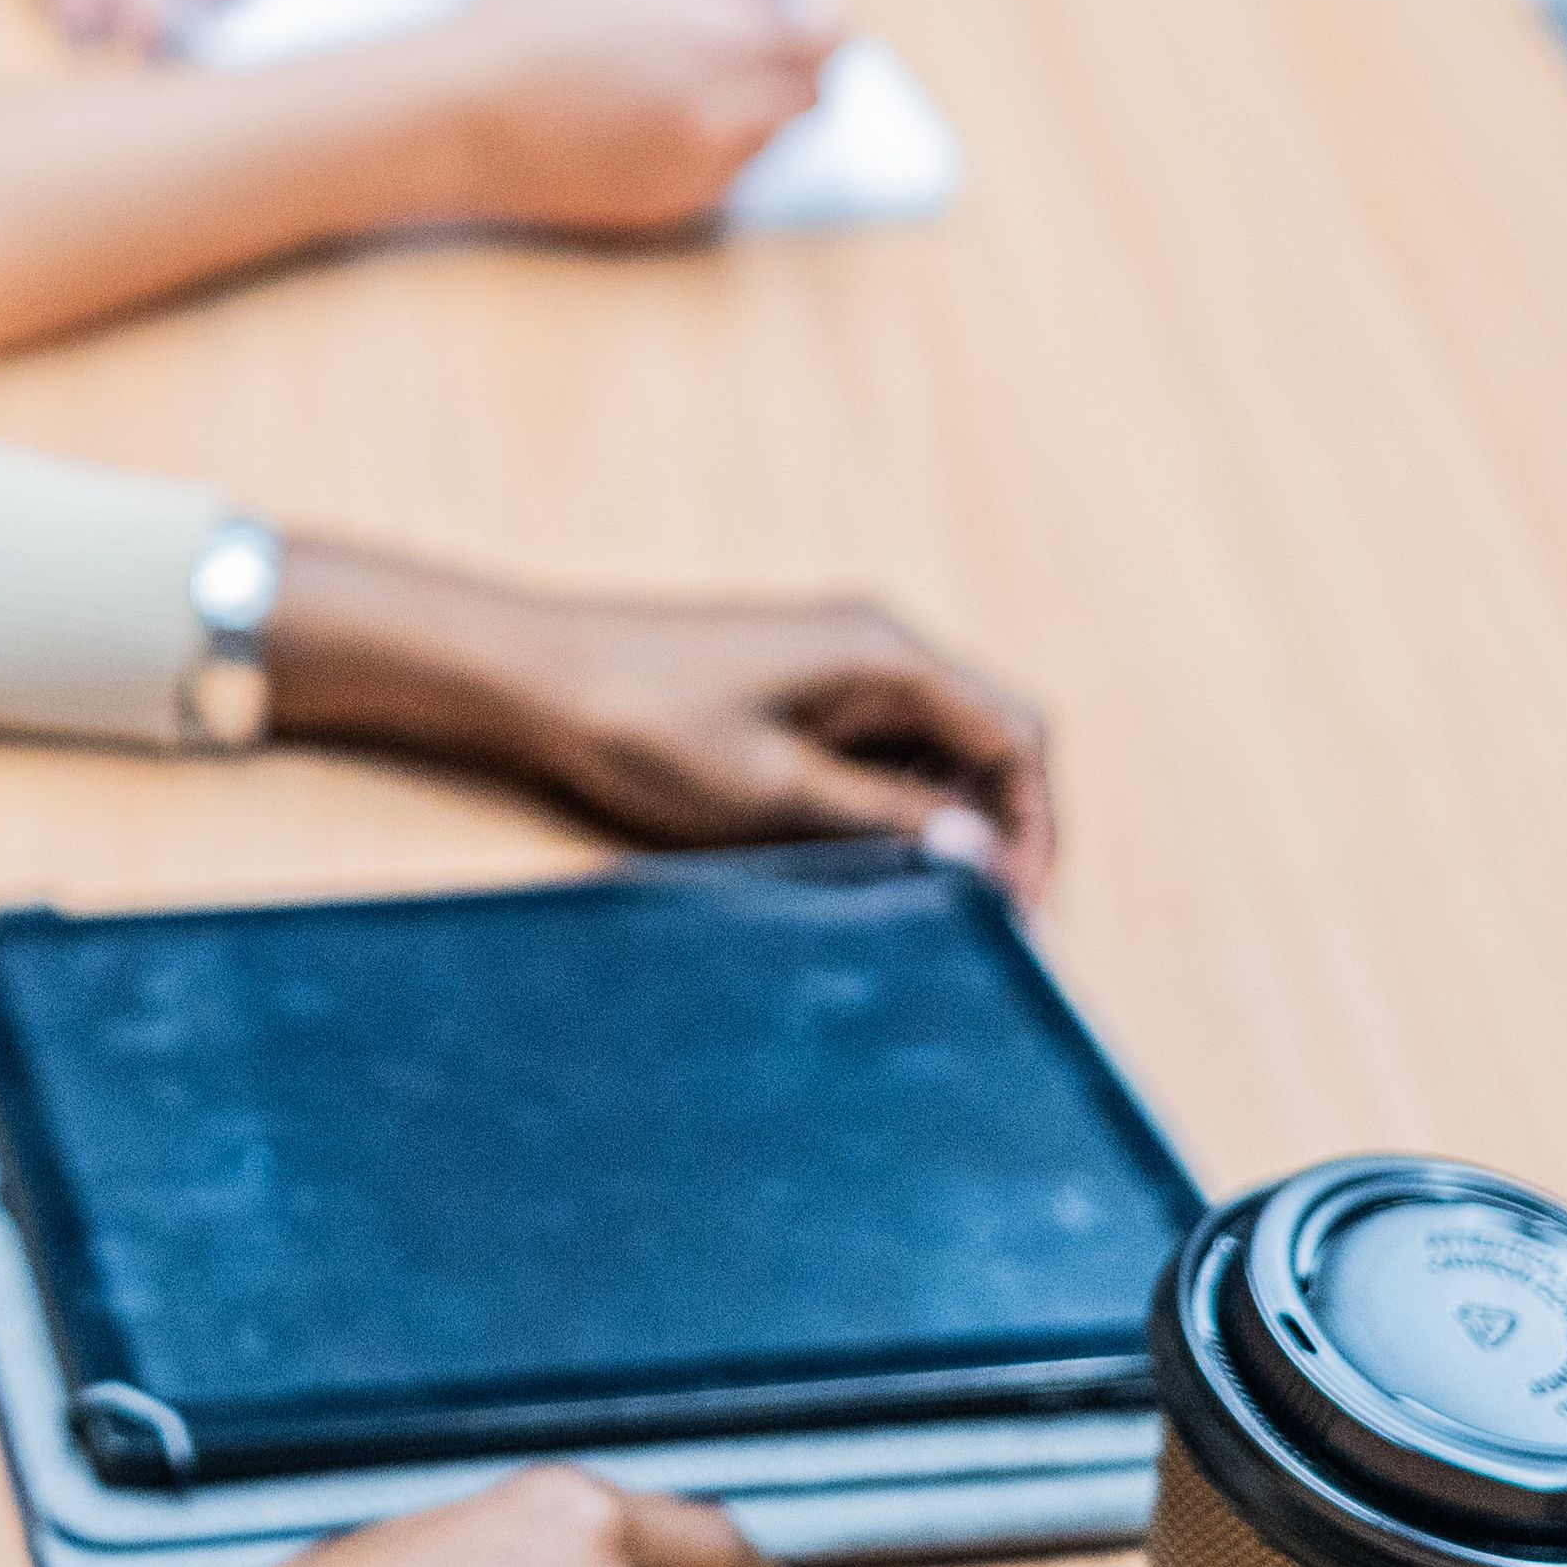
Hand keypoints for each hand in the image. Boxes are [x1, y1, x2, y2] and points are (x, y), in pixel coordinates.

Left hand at [262, 541, 1058, 896]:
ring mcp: (835, 666)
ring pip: (935, 750)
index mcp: (884, 653)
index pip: (1015, 736)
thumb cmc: (644, 723)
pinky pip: (877, 750)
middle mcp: (874, 646)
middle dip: (999, 828)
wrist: (531, 675)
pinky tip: (863, 860)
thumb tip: (986, 856)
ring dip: (943, 822)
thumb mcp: (775, 792)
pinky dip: (890, 805)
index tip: (1020, 910)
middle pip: (987, 739)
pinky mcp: (797, 692)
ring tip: (920, 900)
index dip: (1035, 827)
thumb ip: (889, 821)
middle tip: (984, 919)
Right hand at [417, 0, 844, 232]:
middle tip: (751, 41)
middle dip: (793, 64)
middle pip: (812, 93)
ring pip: (772, 135)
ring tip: (680, 77)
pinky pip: (728, 171)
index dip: (822, 19)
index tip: (806, 9)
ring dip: (753, 103)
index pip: (831, 37)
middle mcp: (729, 113)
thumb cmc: (536, 25)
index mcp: (724, 41)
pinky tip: (650, 118)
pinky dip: (713, 143)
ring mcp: (705, 170)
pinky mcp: (677, 208)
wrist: (459, 115)